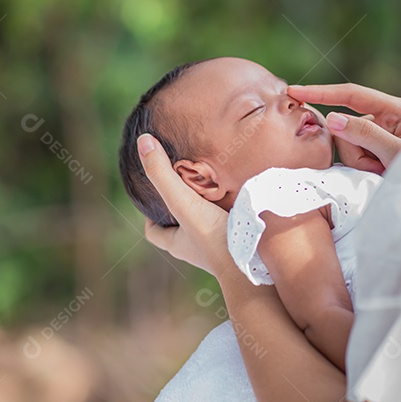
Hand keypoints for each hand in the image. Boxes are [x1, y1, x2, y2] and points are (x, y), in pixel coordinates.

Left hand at [136, 134, 236, 278]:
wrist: (258, 260)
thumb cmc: (215, 238)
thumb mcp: (182, 202)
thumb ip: (162, 174)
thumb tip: (142, 141)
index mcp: (178, 244)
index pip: (154, 231)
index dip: (149, 213)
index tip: (154, 192)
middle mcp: (196, 247)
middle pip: (181, 222)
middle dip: (182, 202)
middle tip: (186, 178)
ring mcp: (219, 244)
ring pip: (206, 219)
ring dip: (208, 202)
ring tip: (212, 177)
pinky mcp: (240, 237)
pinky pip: (230, 218)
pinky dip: (230, 205)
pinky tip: (238, 188)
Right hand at [287, 83, 400, 173]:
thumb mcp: (397, 152)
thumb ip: (366, 134)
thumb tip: (332, 117)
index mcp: (396, 109)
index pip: (352, 94)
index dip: (322, 92)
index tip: (295, 91)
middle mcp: (386, 119)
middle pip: (346, 126)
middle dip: (356, 151)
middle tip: (379, 167)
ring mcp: (378, 137)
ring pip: (346, 145)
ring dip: (360, 164)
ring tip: (382, 174)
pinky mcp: (373, 152)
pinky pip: (351, 159)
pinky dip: (361, 170)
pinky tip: (379, 176)